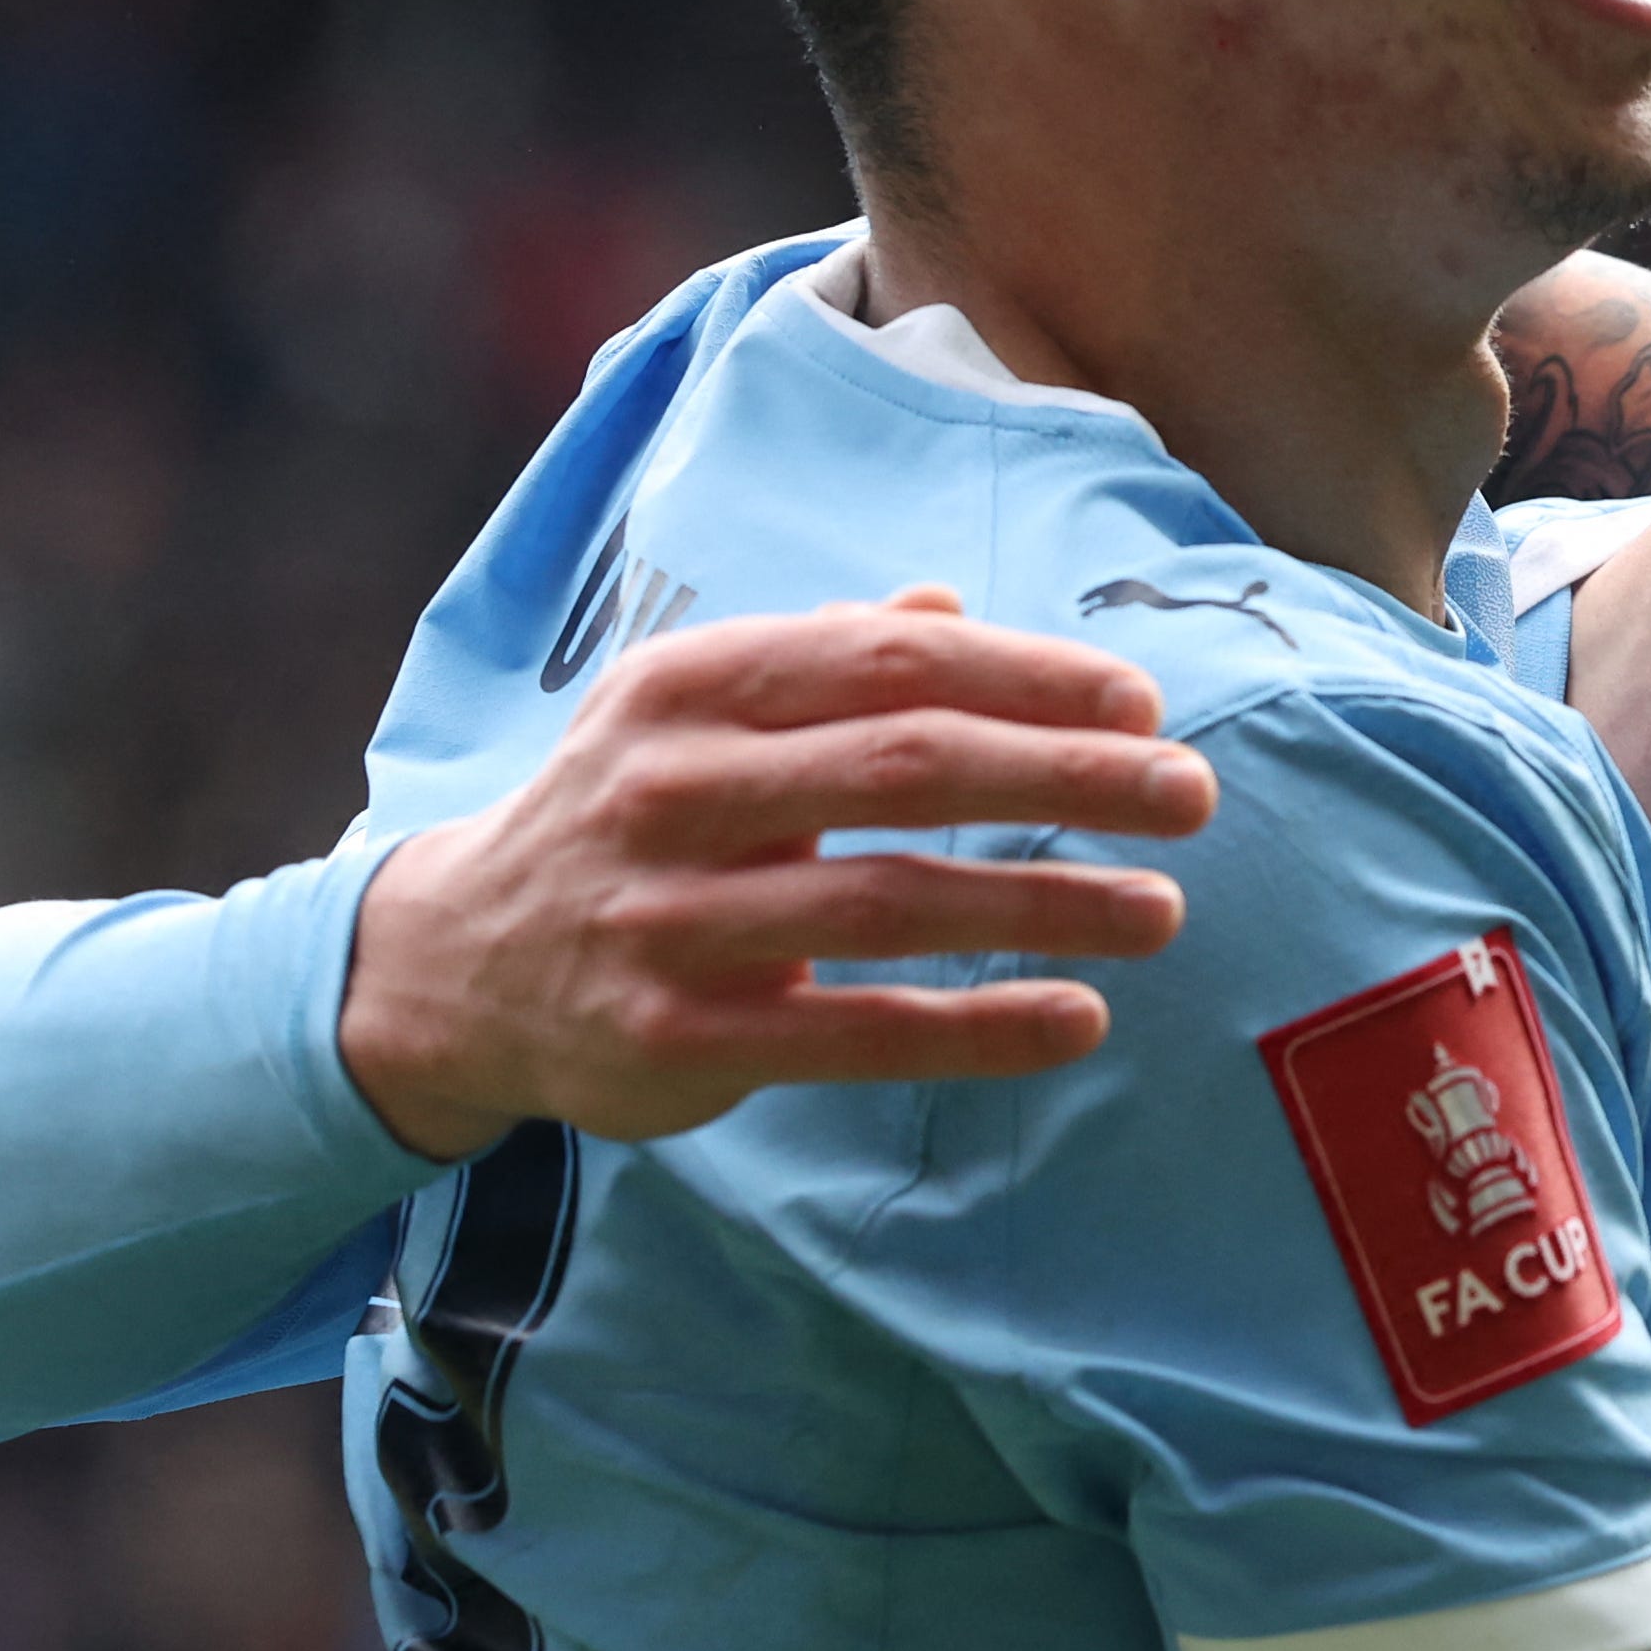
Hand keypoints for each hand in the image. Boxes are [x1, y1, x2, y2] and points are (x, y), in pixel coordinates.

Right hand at [334, 589, 1214, 1161]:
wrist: (460, 964)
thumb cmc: (625, 817)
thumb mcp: (694, 714)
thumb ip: (822, 660)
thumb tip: (949, 612)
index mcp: (689, 686)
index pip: (887, 664)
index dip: (1027, 679)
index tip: (1140, 704)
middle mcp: (673, 789)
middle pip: (906, 768)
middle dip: (1066, 777)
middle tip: (1190, 795)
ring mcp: (671, 920)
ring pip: (892, 901)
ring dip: (1045, 904)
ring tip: (1160, 910)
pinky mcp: (680, 1037)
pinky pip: (855, 1031)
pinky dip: (976, 1027)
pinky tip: (1077, 1019)